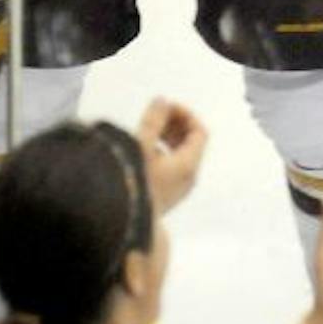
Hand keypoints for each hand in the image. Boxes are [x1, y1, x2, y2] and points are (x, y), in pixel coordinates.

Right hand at [135, 98, 207, 212]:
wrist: (123, 221)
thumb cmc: (133, 182)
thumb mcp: (142, 145)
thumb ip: (154, 120)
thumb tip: (162, 102)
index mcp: (188, 166)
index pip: (199, 131)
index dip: (185, 114)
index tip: (166, 108)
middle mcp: (188, 179)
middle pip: (192, 143)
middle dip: (176, 125)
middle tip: (157, 115)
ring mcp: (178, 190)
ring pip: (182, 156)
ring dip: (168, 138)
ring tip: (148, 130)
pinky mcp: (166, 197)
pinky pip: (172, 168)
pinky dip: (163, 153)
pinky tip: (143, 150)